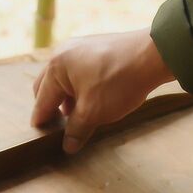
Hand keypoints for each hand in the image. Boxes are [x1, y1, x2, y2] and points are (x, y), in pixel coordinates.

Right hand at [31, 29, 174, 153]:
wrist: (153, 55)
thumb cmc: (119, 82)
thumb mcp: (94, 112)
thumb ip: (76, 130)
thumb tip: (68, 146)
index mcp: (56, 68)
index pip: (42, 101)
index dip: (41, 121)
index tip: (39, 135)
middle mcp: (63, 53)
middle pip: (47, 86)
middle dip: (50, 106)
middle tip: (57, 126)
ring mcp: (79, 47)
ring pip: (63, 78)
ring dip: (66, 97)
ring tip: (76, 115)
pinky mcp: (95, 47)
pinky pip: (77, 70)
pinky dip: (78, 86)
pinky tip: (90, 99)